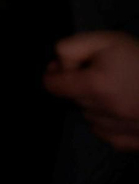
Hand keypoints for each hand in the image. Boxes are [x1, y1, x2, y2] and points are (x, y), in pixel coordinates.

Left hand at [44, 31, 138, 149]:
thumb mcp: (108, 40)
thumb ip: (73, 48)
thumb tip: (59, 64)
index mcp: (96, 86)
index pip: (53, 86)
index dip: (54, 72)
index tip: (61, 67)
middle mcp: (105, 112)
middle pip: (72, 99)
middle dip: (79, 84)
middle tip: (101, 72)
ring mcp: (120, 131)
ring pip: (89, 117)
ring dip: (94, 104)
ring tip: (118, 89)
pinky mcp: (133, 143)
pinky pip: (107, 134)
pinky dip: (110, 123)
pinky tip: (124, 109)